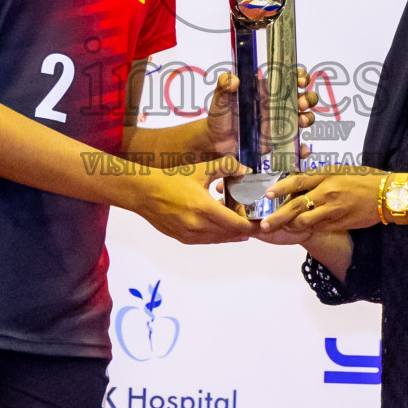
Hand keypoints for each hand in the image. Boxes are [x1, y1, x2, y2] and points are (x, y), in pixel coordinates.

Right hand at [129, 155, 257, 244]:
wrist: (144, 193)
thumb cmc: (171, 179)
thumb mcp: (200, 170)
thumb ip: (226, 167)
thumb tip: (246, 168)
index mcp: (204, 208)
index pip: (236, 224)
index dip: (252, 226)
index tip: (262, 222)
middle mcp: (198, 226)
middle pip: (231, 234)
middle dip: (246, 230)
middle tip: (256, 223)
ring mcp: (190, 235)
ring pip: (219, 239)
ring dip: (232, 234)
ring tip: (243, 226)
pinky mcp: (183, 239)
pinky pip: (207, 240)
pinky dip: (218, 235)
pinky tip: (223, 227)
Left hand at [205, 68, 319, 156]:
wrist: (217, 144)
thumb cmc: (219, 118)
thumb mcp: (220, 100)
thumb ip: (223, 86)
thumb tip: (233, 79)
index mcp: (267, 90)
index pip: (289, 78)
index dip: (300, 77)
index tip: (300, 81)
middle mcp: (277, 105)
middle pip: (303, 97)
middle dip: (308, 98)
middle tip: (301, 103)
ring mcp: (280, 123)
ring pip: (304, 117)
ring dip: (308, 118)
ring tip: (301, 121)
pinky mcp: (279, 141)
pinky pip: (297, 144)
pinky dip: (303, 147)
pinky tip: (302, 149)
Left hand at [259, 166, 386, 235]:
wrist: (386, 195)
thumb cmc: (363, 179)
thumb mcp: (339, 170)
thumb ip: (319, 176)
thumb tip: (298, 181)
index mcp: (327, 175)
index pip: (298, 181)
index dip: (281, 188)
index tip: (267, 194)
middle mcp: (328, 192)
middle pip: (297, 206)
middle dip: (278, 217)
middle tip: (264, 224)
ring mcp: (334, 210)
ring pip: (305, 221)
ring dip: (291, 225)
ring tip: (281, 228)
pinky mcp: (340, 223)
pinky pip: (319, 227)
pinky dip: (308, 228)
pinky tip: (301, 228)